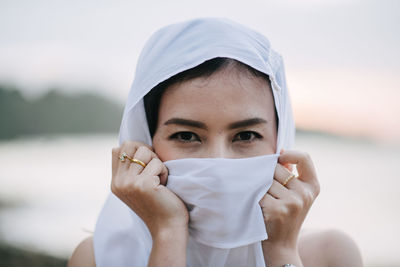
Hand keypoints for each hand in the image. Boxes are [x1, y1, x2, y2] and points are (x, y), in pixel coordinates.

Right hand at [111, 141, 188, 236]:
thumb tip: (125, 145)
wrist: (166, 228)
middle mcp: (118, 182)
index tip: (147, 163)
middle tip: (154, 167)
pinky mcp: (143, 185)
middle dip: (147, 151)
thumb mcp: (136, 186)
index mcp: (115, 182)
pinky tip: (163, 186)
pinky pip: (157, 163)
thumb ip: (130, 169)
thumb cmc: (157, 205)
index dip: (135, 149)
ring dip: (157, 162)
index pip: (118, 149)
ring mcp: (129, 183)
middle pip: (130, 145)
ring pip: (145, 151)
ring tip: (159, 178)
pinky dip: (164, 172)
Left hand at [259, 150, 319, 265]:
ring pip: (266, 180)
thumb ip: (291, 174)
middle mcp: (305, 194)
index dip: (290, 154)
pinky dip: (255, 198)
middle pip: (278, 168)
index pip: (304, 157)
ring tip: (265, 201)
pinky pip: (258, 192)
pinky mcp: (277, 210)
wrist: (281, 244)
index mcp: (312, 186)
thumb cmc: (285, 214)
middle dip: (269, 176)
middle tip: (270, 193)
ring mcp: (292, 202)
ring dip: (260, 188)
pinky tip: (260, 208)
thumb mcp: (295, 194)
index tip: (279, 157)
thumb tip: (281, 152)